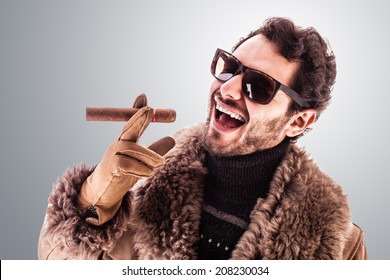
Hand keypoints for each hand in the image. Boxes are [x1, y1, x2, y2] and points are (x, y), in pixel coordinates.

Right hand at [77, 94, 174, 224]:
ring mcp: (113, 156)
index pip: (131, 124)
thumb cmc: (122, 174)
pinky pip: (128, 165)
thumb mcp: (141, 161)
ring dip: (149, 156)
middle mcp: (117, 146)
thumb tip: (173, 138)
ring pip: (133, 150)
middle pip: (128, 130)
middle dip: (138, 119)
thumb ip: (155, 150)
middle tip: (149, 109)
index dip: (136, 111)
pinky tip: (148, 174)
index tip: (143, 97)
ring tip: (161, 164)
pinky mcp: (111, 169)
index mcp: (125, 142)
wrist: (103, 194)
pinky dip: (141, 169)